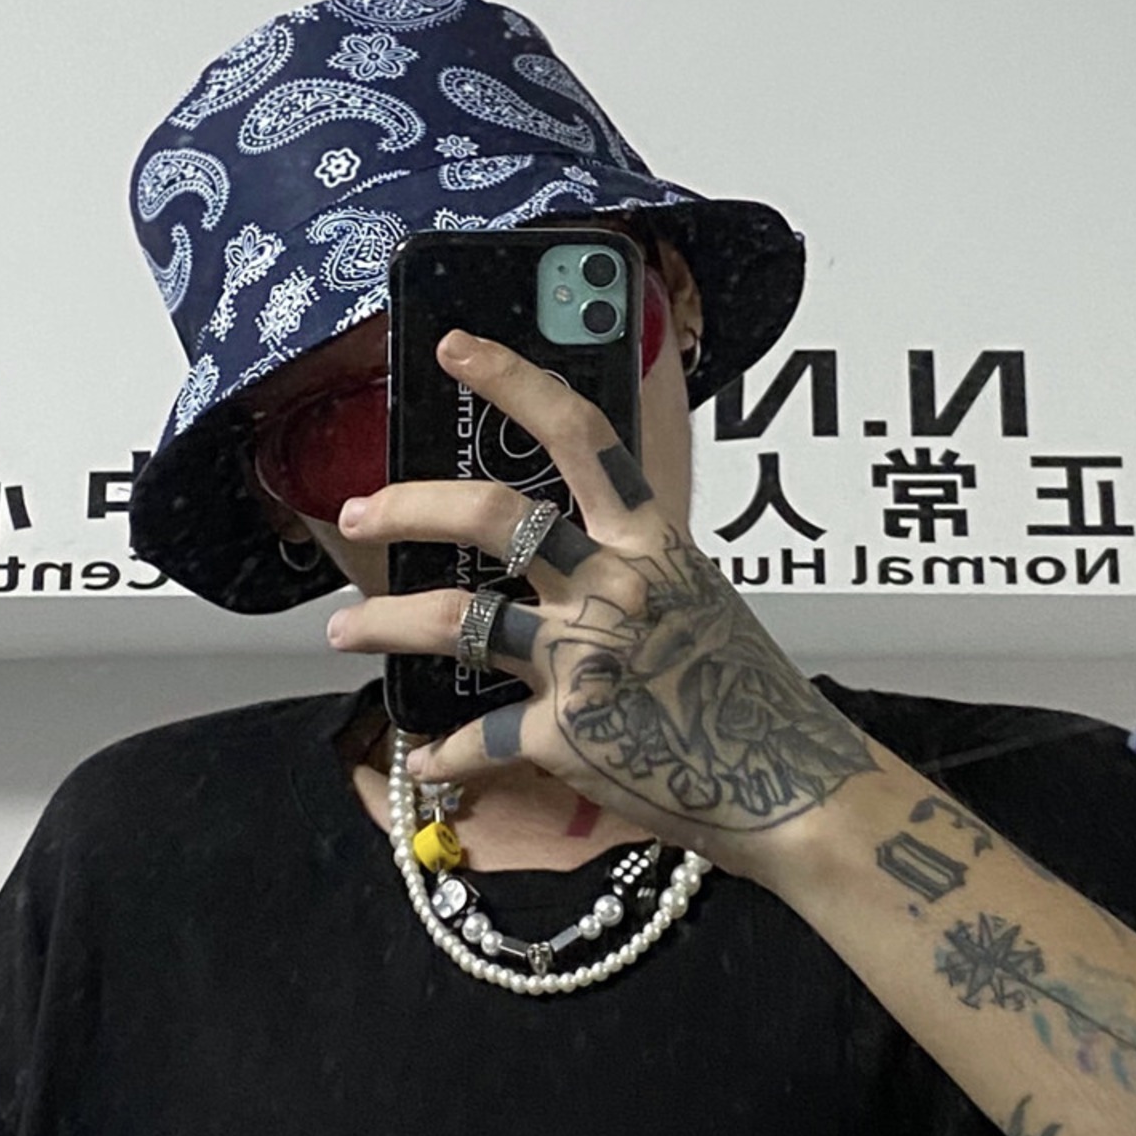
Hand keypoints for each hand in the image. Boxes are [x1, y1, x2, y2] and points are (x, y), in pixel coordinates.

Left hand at [326, 331, 875, 884]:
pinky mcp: (567, 731)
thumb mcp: (698, 601)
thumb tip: (566, 565)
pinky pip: (479, 737)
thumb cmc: (751, 695)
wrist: (792, 786)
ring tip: (344, 629)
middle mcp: (613, 584)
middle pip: (491, 517)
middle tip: (358, 516)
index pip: (580, 437)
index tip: (455, 349)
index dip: (514, 381)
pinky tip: (425, 756)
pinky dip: (444, 751)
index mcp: (651, 542)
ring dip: (385, 621)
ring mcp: (586, 655)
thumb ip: (632, 571)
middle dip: (408, 506)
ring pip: (457, 617)